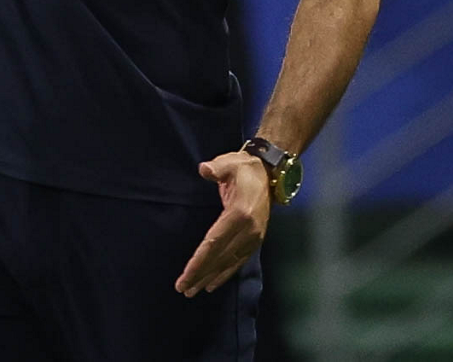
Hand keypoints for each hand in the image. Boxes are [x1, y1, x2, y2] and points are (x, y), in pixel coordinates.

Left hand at [174, 151, 270, 295]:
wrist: (269, 174)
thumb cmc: (244, 168)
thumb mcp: (229, 162)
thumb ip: (216, 168)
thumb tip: (204, 170)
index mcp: (240, 213)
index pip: (215, 242)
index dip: (199, 260)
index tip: (185, 275)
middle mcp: (248, 231)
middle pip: (220, 258)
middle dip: (200, 274)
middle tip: (182, 288)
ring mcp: (254, 238)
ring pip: (229, 264)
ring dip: (210, 278)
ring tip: (192, 290)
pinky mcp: (255, 241)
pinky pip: (238, 262)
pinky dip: (225, 275)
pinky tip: (212, 284)